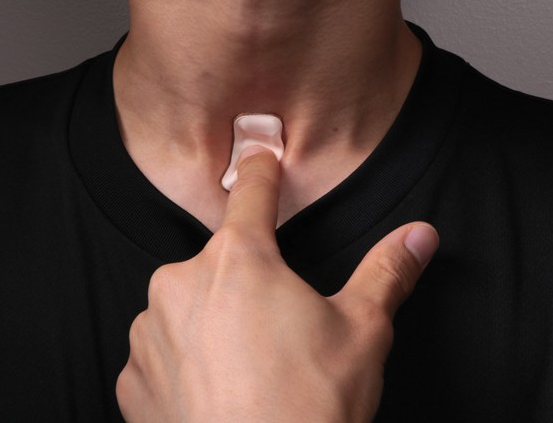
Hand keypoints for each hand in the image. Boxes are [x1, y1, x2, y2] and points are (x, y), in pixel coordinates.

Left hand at [116, 146, 438, 421]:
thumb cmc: (311, 406)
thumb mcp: (362, 331)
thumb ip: (386, 272)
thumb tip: (418, 236)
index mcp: (241, 260)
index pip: (252, 194)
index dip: (260, 170)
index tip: (259, 155)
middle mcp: (183, 284)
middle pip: (220, 263)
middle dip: (246, 283)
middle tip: (279, 328)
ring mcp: (151, 332)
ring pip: (187, 309)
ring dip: (212, 324)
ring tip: (250, 368)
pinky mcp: (133, 378)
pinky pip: (161, 354)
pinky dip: (184, 364)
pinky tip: (216, 392)